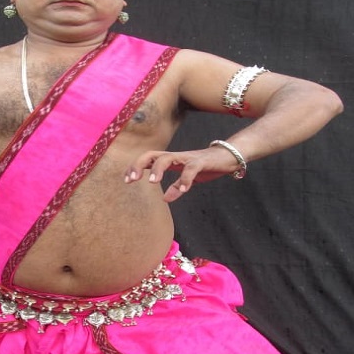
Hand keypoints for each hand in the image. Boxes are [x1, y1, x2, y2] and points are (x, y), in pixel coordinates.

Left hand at [124, 146, 241, 202]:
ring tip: (153, 182)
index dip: (135, 167)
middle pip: (152, 155)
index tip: (126, 180)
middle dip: (139, 165)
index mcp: (170, 160)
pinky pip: (191, 169)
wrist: (228, 156)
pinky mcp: (201, 162)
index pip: (147, 159)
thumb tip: (165, 199)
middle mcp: (175, 157)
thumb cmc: (205, 166)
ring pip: (168, 158)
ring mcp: (187, 158)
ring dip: (158, 169)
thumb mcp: (188, 179)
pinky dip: (185, 179)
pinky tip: (182, 191)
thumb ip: (176, 187)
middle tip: (131, 180)